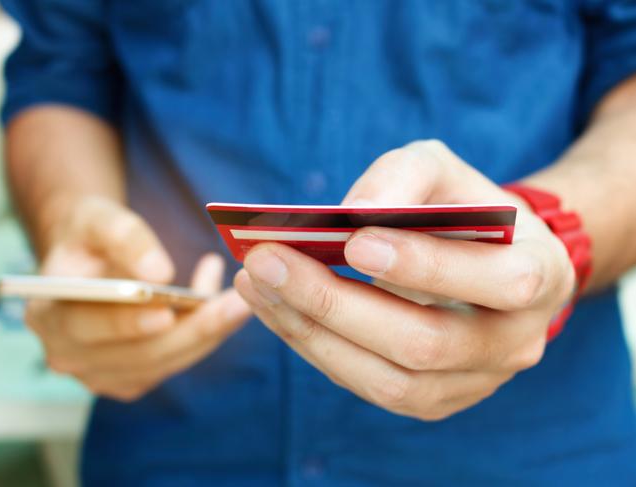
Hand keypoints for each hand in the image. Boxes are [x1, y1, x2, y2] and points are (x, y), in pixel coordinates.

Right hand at [27, 196, 250, 401]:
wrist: (92, 257)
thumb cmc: (90, 234)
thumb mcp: (98, 218)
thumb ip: (124, 238)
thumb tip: (158, 273)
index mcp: (48, 316)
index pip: (84, 327)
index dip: (125, 323)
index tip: (165, 312)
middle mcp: (69, 355)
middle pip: (136, 354)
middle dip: (191, 330)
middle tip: (236, 305)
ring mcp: (102, 374)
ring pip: (164, 361)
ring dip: (208, 333)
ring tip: (241, 300)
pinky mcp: (133, 377)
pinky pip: (175, 361)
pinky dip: (204, 336)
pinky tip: (225, 305)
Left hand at [234, 140, 574, 419]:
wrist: (486, 262)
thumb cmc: (462, 208)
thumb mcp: (442, 171)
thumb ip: (405, 178)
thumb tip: (353, 213)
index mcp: (540, 274)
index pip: (498, 282)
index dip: (426, 265)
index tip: (353, 239)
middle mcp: (516, 341)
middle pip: (425, 343)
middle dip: (337, 302)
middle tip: (268, 261)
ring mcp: (475, 381)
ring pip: (390, 380)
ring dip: (312, 331)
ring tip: (257, 284)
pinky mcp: (434, 399)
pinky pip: (369, 386)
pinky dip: (316, 348)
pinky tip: (277, 309)